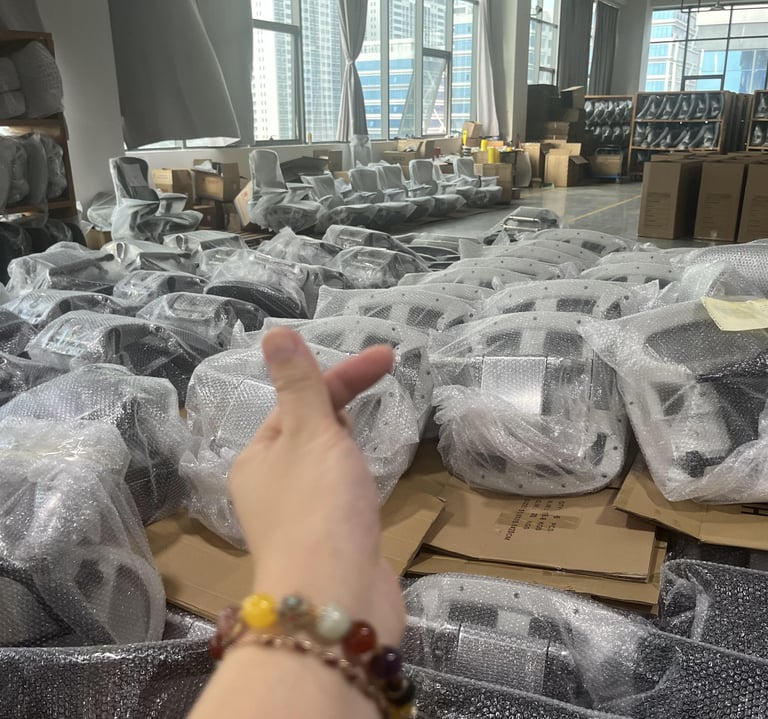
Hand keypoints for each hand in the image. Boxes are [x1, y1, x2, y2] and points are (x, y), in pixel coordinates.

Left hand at [227, 328, 404, 645]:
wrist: (335, 600)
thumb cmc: (320, 508)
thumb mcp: (311, 434)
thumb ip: (299, 385)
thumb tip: (274, 334)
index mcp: (257, 458)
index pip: (298, 400)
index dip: (344, 374)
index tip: (388, 357)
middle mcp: (270, 488)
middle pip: (309, 430)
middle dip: (341, 404)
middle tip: (385, 376)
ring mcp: (299, 519)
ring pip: (324, 466)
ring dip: (346, 444)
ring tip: (370, 430)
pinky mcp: (327, 545)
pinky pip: (339, 498)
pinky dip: (354, 480)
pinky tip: (368, 486)